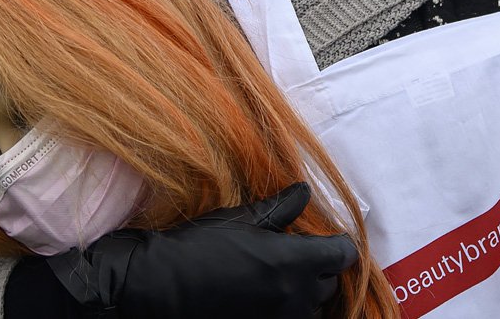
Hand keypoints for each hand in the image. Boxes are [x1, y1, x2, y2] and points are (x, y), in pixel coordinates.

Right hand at [47, 182, 357, 318]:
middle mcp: (294, 296)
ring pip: (313, 309)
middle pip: (330, 283)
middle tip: (298, 254)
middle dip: (320, 268)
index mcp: (295, 262)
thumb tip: (305, 193)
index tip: (325, 237)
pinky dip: (286, 310)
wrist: (155, 289)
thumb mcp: (240, 220)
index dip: (337, 243)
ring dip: (306, 294)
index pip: (343, 254)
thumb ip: (280, 209)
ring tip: (282, 279)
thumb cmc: (197, 248)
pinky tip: (267, 297)